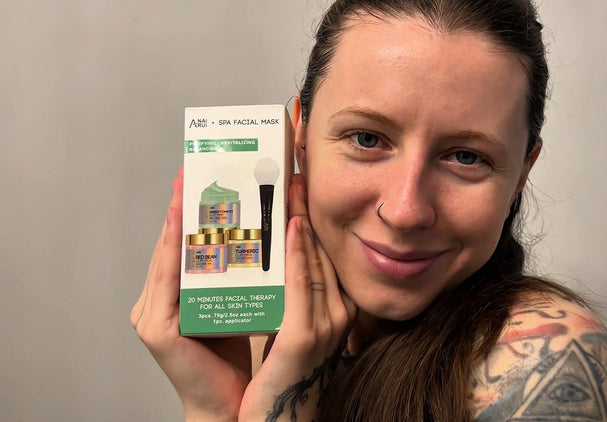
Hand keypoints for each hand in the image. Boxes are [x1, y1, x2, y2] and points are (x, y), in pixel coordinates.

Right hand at [131, 166, 252, 421]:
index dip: (195, 208)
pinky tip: (182, 221)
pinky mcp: (156, 329)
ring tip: (187, 182)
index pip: (189, 244)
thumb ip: (244, 273)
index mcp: (180, 296)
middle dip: (186, 204)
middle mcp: (161, 301)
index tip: (206, 173)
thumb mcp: (245, 301)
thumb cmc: (244, 356)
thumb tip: (275, 232)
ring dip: (178, 217)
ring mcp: (153, 314)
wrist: (239, 404)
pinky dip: (174, 247)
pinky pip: (168, 279)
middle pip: (175, 244)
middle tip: (196, 166)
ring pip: (168, 255)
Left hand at [239, 174, 356, 420]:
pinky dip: (297, 253)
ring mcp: (323, 324)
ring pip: (312, 260)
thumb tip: (268, 249)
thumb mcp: (279, 324)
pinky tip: (290, 226)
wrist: (256, 421)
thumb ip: (282, 291)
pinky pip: (301, 286)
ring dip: (299, 218)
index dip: (309, 215)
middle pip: (319, 249)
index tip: (297, 181)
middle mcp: (334, 312)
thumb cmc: (264, 376)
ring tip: (288, 185)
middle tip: (290, 170)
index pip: (320, 252)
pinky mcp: (303, 337)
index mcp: (329, 308)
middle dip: (304, 207)